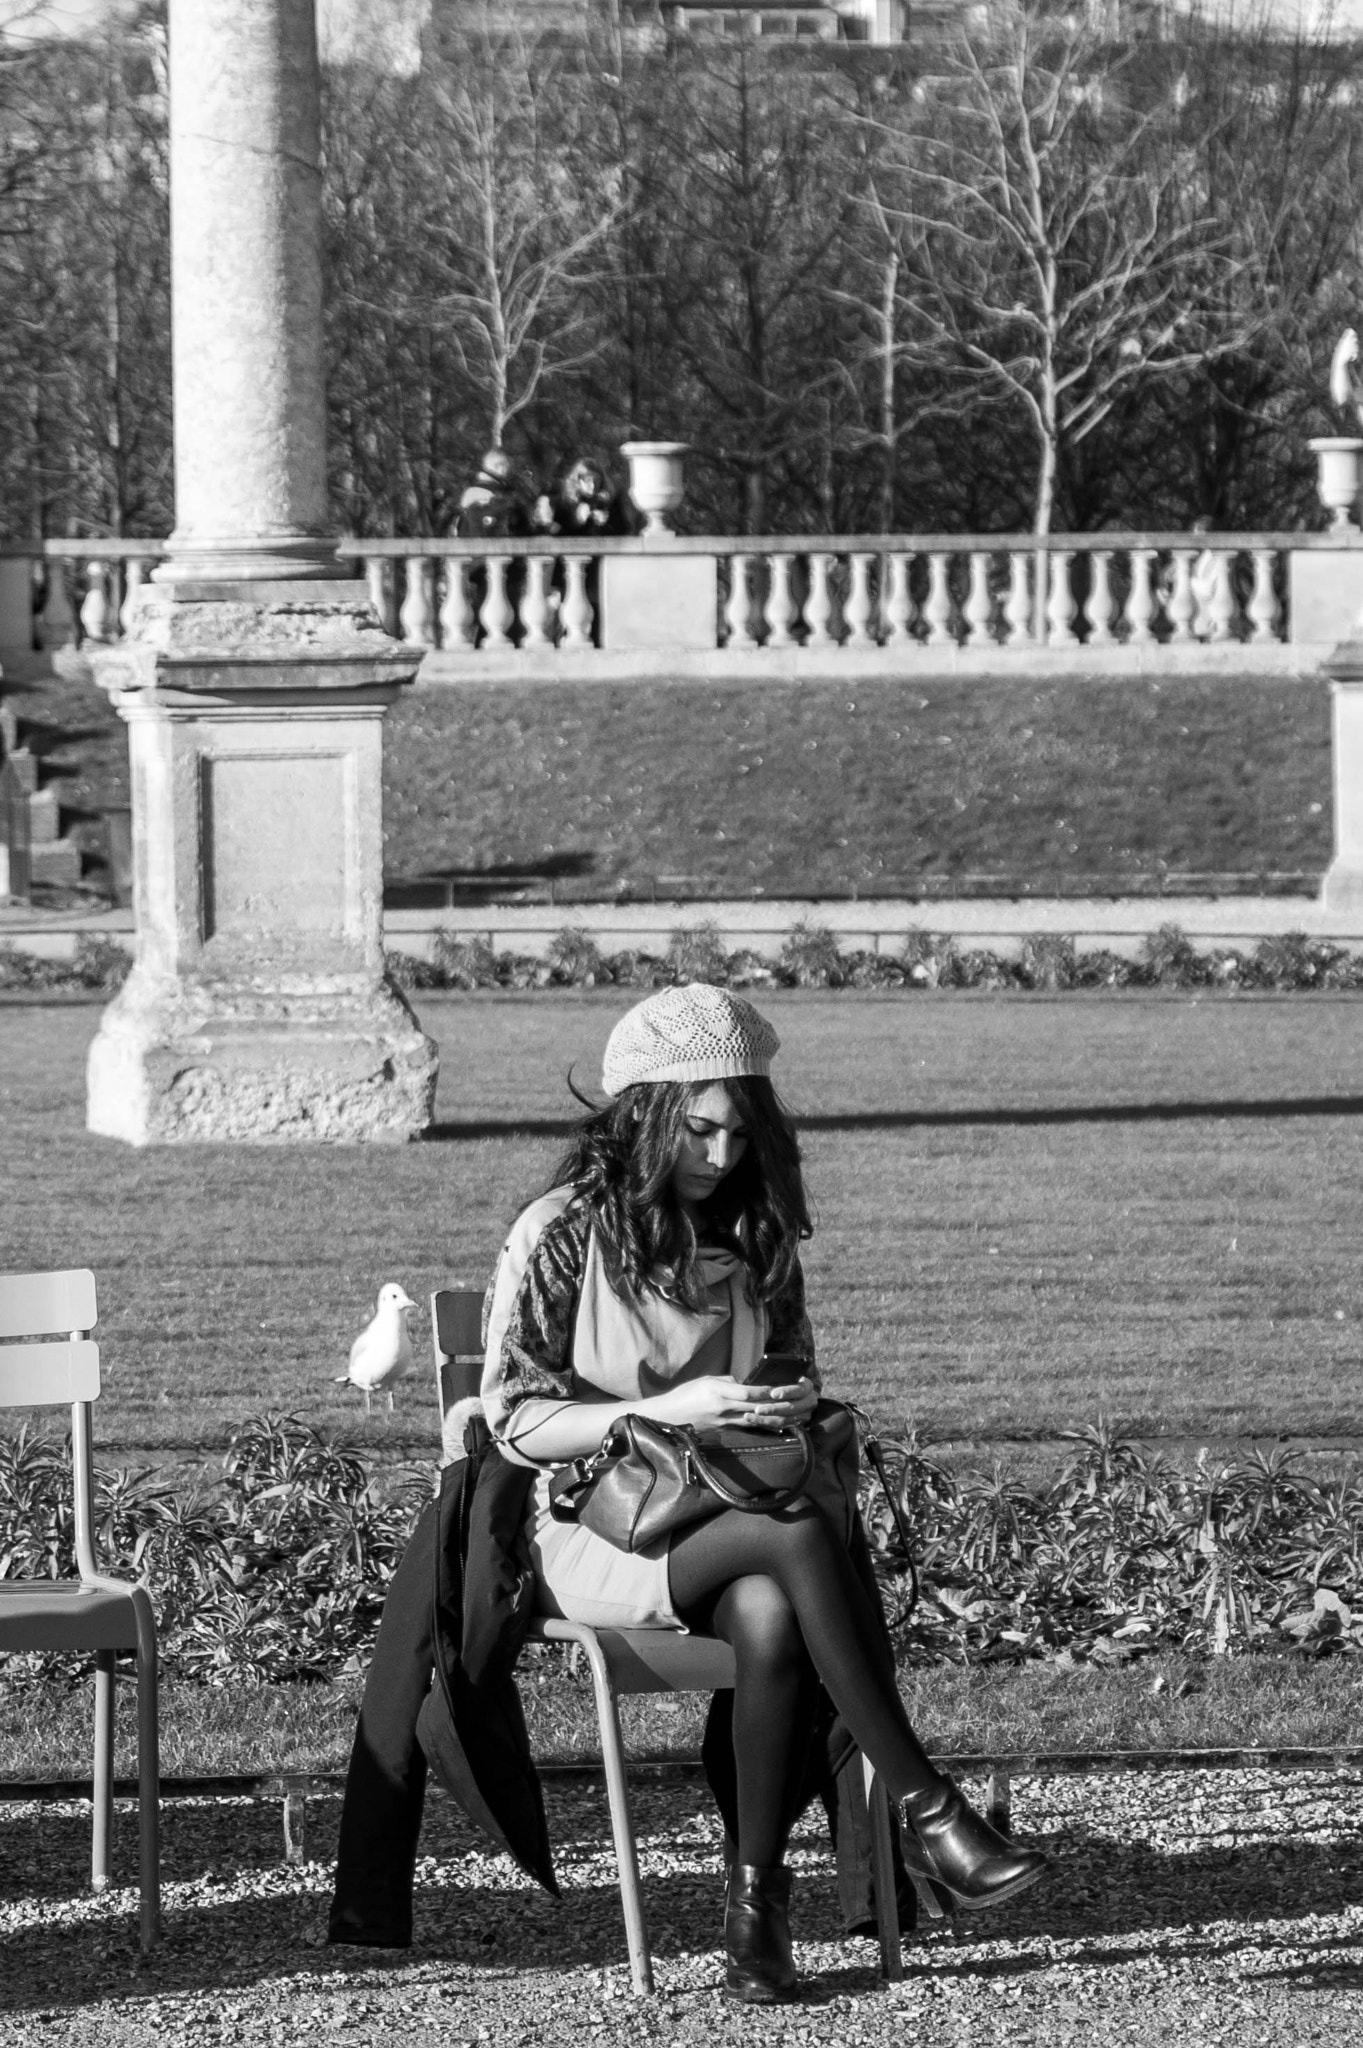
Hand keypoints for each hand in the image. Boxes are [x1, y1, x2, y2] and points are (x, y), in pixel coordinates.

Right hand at [643, 1375, 816, 1430]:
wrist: (666, 1416)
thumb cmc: (685, 1395)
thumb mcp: (705, 1380)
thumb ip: (727, 1381)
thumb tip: (744, 1384)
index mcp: (718, 1391)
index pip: (748, 1392)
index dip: (766, 1391)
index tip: (780, 1388)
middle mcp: (722, 1407)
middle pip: (754, 1407)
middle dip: (774, 1405)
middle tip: (793, 1402)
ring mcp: (721, 1422)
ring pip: (752, 1420)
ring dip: (771, 1418)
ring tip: (790, 1416)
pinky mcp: (721, 1431)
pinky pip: (743, 1427)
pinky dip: (759, 1426)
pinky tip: (772, 1426)